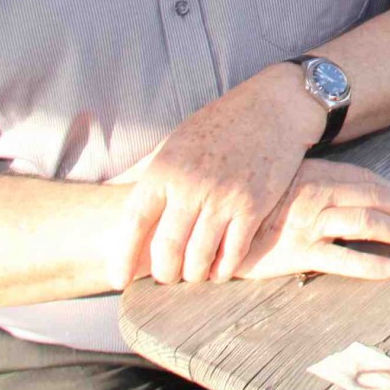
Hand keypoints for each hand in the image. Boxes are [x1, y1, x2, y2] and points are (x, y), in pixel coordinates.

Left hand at [114, 64, 320, 287]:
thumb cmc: (221, 124)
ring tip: (193, 274)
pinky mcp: (254, 206)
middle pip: (166, 249)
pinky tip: (220, 271)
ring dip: (193, 274)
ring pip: (199, 257)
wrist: (273, 108)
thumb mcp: (177, 141)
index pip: (134, 223)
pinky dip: (223, 269)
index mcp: (164, 170)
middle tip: (166, 277)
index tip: (119, 280)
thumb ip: (152, 171)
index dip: (124, 257)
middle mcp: (191, 187)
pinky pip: (233, 252)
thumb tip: (115, 188)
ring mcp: (223, 198)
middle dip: (164, 273)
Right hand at [234, 161, 389, 282]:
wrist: (211, 224)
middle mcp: (317, 195)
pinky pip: (341, 258)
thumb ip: (316, 183)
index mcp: (317, 175)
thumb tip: (350, 192)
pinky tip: (387, 269)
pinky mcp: (298, 252)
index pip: (367, 180)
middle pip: (374, 198)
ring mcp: (309, 223)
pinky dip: (369, 264)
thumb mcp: (285, 183)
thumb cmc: (252, 204)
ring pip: (365, 222)